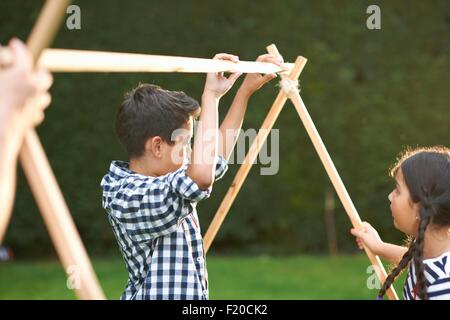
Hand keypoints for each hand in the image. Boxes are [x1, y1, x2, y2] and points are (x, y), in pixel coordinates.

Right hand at [0, 38, 51, 156]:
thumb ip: (0, 63)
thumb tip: (6, 60)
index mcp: (21, 75)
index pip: (23, 56)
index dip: (18, 49)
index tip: (16, 44)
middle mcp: (33, 89)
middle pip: (43, 77)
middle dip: (38, 72)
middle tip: (33, 69)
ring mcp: (33, 106)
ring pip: (44, 96)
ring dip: (38, 91)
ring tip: (30, 89)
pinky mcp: (30, 122)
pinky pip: (37, 113)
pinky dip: (33, 109)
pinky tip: (26, 109)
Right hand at [203, 53, 241, 98]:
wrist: (213, 94)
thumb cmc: (220, 90)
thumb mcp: (230, 82)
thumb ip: (234, 76)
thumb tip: (240, 70)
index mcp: (219, 72)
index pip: (225, 64)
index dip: (231, 62)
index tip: (238, 62)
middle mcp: (216, 69)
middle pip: (223, 59)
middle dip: (231, 57)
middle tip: (237, 60)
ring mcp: (213, 67)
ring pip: (220, 57)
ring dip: (228, 56)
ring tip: (235, 59)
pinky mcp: (212, 66)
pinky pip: (217, 57)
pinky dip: (224, 57)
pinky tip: (230, 60)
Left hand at [238, 54, 281, 97]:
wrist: (245, 90)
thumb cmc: (251, 86)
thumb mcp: (260, 82)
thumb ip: (267, 78)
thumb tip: (275, 74)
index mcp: (255, 67)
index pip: (262, 59)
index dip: (270, 58)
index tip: (277, 60)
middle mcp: (255, 66)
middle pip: (264, 59)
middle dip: (272, 58)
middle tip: (279, 60)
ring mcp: (256, 68)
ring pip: (263, 62)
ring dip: (270, 61)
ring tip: (278, 62)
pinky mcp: (257, 71)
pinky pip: (263, 66)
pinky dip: (268, 65)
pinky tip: (273, 67)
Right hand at [350, 221, 383, 254]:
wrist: (380, 249)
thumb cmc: (372, 242)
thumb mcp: (363, 236)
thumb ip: (357, 232)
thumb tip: (352, 230)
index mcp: (369, 229)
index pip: (363, 223)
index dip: (358, 225)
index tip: (355, 229)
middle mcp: (371, 232)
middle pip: (362, 231)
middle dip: (358, 236)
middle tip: (357, 240)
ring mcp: (372, 237)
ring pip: (363, 237)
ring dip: (360, 241)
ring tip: (359, 245)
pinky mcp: (372, 242)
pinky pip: (366, 241)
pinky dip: (363, 244)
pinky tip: (361, 247)